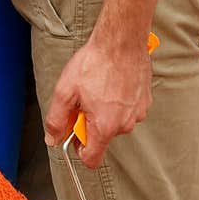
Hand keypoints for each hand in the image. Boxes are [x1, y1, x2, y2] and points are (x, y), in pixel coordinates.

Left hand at [43, 34, 152, 169]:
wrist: (121, 40)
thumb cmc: (95, 62)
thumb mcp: (65, 90)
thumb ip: (56, 119)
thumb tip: (53, 138)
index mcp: (105, 126)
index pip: (92, 159)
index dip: (79, 148)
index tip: (75, 131)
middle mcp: (125, 124)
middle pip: (103, 137)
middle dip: (91, 122)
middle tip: (85, 98)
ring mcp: (138, 113)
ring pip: (116, 122)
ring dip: (106, 110)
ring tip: (100, 86)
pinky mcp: (145, 100)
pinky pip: (128, 110)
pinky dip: (120, 101)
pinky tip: (113, 82)